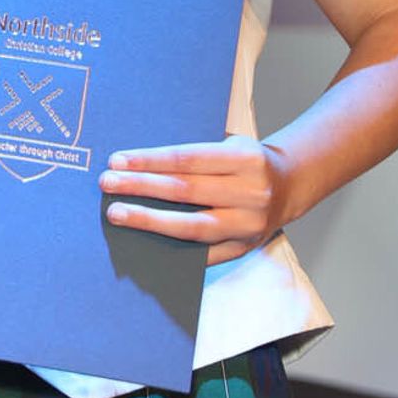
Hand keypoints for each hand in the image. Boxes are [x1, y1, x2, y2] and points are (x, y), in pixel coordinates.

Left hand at [99, 134, 290, 265]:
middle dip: (142, 187)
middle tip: (108, 183)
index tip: (117, 160)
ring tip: (118, 213)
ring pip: (192, 226)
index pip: (187, 159)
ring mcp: (249, 224)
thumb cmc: (247, 161)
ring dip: (150, 220)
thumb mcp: (230, 144)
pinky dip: (173, 249)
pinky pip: (203, 253)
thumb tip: (140, 165)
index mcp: (245, 159)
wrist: (290, 185)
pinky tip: (145, 244)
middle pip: (185, 191)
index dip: (150, 160)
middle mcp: (251, 192)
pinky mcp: (244, 247)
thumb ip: (194, 155)